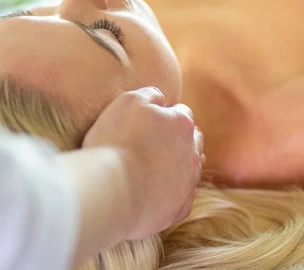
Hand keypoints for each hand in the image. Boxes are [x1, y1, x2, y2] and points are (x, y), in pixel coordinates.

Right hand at [82, 87, 203, 240]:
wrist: (111, 191)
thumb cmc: (117, 142)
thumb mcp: (128, 102)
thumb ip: (149, 95)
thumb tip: (161, 98)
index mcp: (182, 124)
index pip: (182, 113)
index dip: (166, 115)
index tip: (149, 122)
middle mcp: (192, 153)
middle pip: (192, 141)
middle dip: (178, 140)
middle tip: (154, 144)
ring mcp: (187, 183)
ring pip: (190, 170)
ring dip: (177, 166)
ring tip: (154, 169)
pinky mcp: (178, 209)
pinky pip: (183, 199)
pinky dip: (174, 193)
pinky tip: (157, 192)